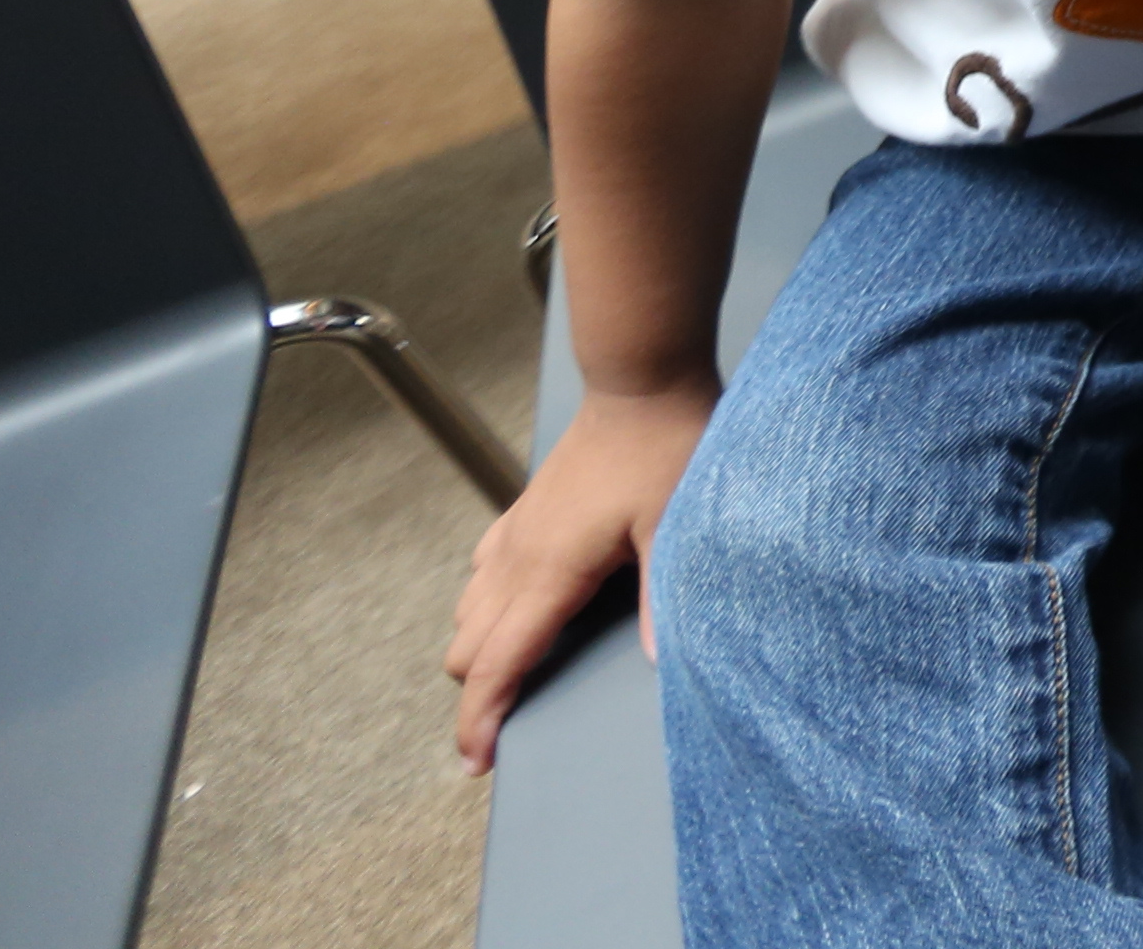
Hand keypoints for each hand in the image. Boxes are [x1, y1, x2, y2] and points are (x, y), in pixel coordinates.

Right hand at [445, 386, 705, 770]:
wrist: (642, 380)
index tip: (476, 762)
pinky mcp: (524, 514)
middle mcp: (516, 558)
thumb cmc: (665, 446)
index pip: (497, 664)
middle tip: (505, 731)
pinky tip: (523, 609)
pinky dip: (488, 606)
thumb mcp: (676, 525)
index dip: (481, 720)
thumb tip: (662, 661)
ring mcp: (515, 533)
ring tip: (514, 678)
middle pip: (467, 650)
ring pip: (466, 613)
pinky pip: (482, 574)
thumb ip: (664, 596)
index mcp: (548, 572)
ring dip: (480, 651)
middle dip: (478, 696)